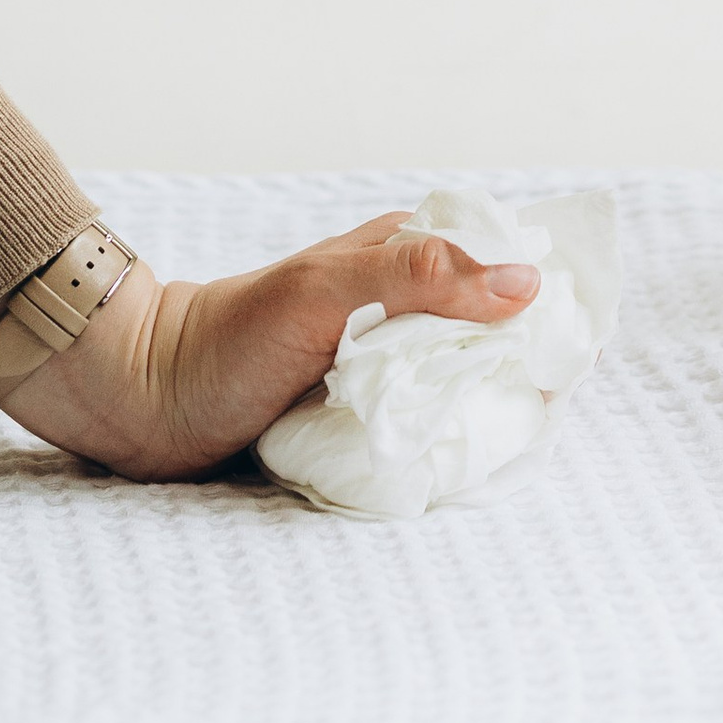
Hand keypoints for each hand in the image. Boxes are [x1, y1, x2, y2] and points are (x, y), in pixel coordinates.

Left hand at [0, 212, 541, 480]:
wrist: (142, 401)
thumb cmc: (228, 335)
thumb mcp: (326, 288)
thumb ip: (420, 276)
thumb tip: (526, 284)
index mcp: (403, 256)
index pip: (502, 266)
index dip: (547, 300)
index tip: (580, 345)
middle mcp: (399, 309)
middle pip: (491, 335)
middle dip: (526, 368)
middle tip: (546, 410)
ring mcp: (377, 367)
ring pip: (460, 388)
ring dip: (484, 414)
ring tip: (506, 444)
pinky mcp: (355, 420)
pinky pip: (420, 433)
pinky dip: (443, 446)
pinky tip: (456, 466)